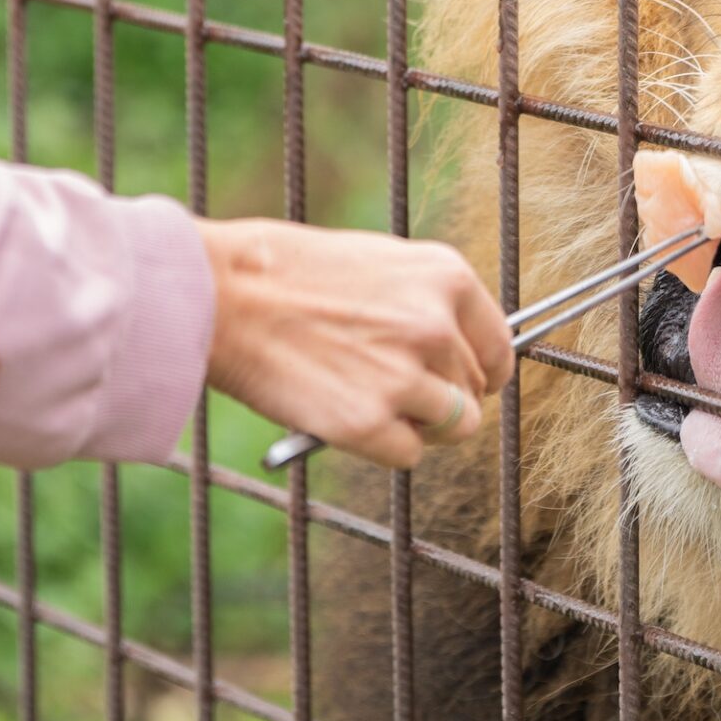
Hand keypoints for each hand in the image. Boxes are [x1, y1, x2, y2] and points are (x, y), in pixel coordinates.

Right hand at [195, 219, 512, 468]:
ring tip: (374, 405)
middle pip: (476, 390)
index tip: (464, 383)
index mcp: (447, 277)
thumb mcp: (379, 264)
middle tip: (394, 392)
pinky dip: (383, 447)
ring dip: (422, 426)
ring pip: (456, 426)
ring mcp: (405, 376)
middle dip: (443, 398)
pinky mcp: (368, 422)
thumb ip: (427, 303)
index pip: (500, 346)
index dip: (483, 371)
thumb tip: (459, 352)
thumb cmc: (288, 274)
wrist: (220, 293)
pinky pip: (409, 455)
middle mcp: (437, 326)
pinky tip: (346, 418)